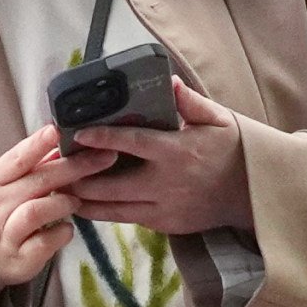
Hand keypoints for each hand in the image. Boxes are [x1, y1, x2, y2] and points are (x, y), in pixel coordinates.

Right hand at [0, 126, 98, 306]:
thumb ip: (27, 167)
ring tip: (76, 200)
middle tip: (104, 158)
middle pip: (37, 181)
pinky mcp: (19, 259)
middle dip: (73, 167)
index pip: (17, 159)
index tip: (59, 130)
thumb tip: (57, 143)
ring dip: (63, 202)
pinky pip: (45, 243)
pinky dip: (61, 233)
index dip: (39, 143)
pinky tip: (67, 228)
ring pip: (37, 211)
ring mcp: (6, 234)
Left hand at [66, 81, 254, 235]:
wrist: (253, 194)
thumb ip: (190, 101)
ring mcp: (165, 208)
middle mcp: (167, 183)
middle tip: (54, 169)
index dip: (102, 139)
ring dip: (84, 199)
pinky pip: (126, 219)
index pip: (133, 144)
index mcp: (178, 152)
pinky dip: (102, 212)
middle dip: (80, 178)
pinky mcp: (165, 225)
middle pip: (112, 185)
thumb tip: (168, 81)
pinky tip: (82, 203)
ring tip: (58, 189)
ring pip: (113, 209)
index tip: (77, 134)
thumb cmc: (232, 149)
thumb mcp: (218, 119)